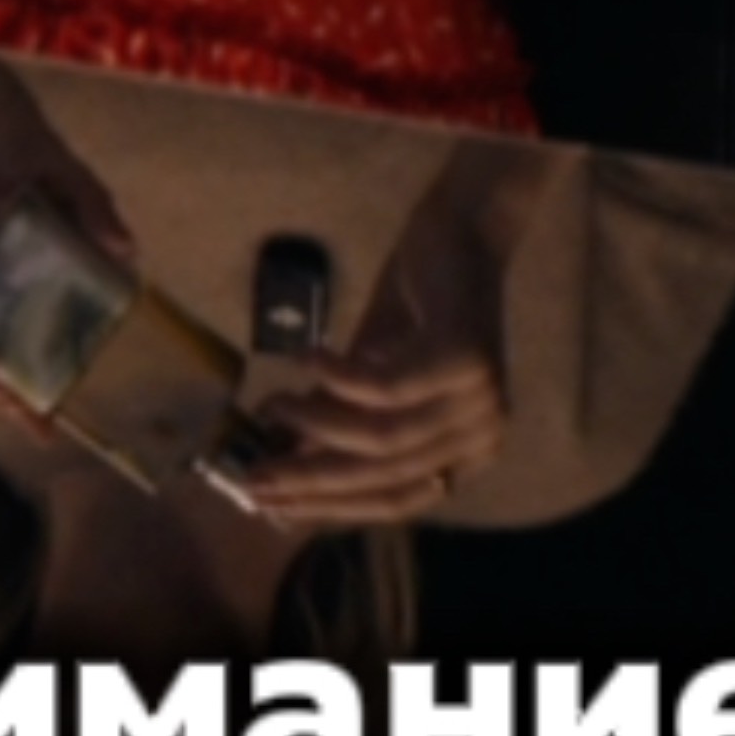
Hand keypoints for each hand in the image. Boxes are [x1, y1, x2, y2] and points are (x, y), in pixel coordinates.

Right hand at [225, 331, 506, 528]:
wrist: (462, 229)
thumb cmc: (415, 306)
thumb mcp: (369, 373)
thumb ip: (339, 420)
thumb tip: (280, 460)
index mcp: (464, 453)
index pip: (392, 499)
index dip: (328, 506)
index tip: (268, 505)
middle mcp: (482, 438)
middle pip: (385, 476)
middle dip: (311, 480)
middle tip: (252, 476)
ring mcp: (481, 401)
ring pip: (384, 438)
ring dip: (315, 425)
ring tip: (269, 404)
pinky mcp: (466, 359)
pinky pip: (389, 387)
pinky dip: (339, 379)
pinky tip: (303, 360)